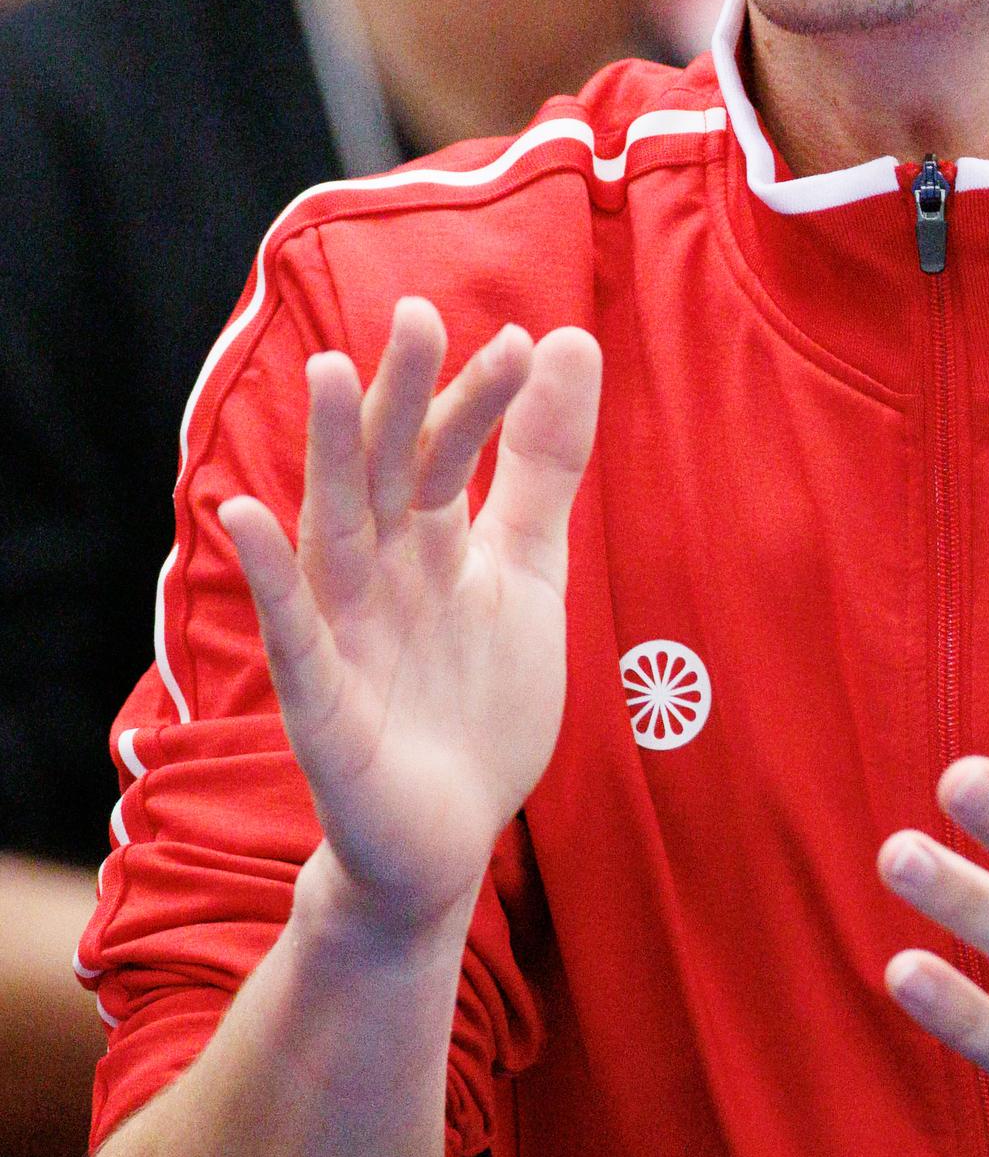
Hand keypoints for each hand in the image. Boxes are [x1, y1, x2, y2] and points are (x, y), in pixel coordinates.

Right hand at [220, 298, 602, 945]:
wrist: (449, 840)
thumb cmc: (477, 698)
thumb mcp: (529, 570)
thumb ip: (543, 464)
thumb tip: (569, 337)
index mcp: (426, 541)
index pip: (447, 453)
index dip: (479, 401)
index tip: (526, 342)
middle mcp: (379, 574)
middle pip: (387, 473)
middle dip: (403, 400)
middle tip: (420, 316)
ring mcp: (345, 634)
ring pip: (334, 531)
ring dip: (332, 457)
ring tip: (333, 375)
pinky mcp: (324, 706)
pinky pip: (294, 635)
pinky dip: (274, 579)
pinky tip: (251, 518)